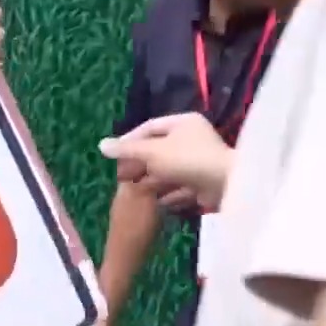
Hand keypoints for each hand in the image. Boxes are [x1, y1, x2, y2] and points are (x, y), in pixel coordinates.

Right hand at [99, 112, 232, 208]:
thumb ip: (127, 149)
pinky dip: (169, 193)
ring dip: (152, 180)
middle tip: (123, 176)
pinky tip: (156, 202)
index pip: (150, 127)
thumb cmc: (186, 160)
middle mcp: (194, 138)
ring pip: (169, 168)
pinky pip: (182, 184)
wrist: (224, 184)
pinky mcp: (205, 180)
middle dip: (139, 163)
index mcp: (183, 123)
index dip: (129, 140)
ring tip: (135, 191)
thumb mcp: (151, 152)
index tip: (114, 155)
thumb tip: (101, 145)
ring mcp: (201, 160)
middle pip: (159, 149)